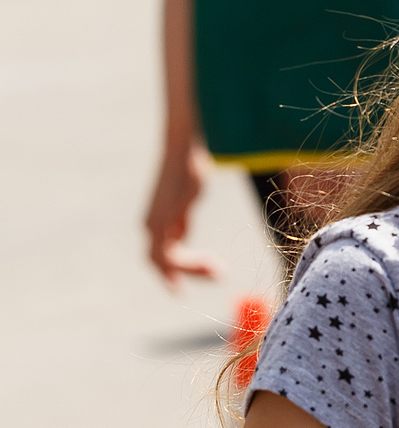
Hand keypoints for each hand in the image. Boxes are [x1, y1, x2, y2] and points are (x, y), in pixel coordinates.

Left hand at [145, 141, 220, 286]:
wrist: (182, 153)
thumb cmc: (189, 171)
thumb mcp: (185, 202)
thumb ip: (180, 220)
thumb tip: (180, 235)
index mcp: (156, 222)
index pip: (162, 255)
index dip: (182, 269)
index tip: (208, 272)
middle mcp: (149, 226)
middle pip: (160, 263)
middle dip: (188, 273)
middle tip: (220, 275)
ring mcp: (153, 225)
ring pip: (163, 262)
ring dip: (191, 271)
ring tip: (219, 270)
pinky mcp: (160, 223)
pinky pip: (166, 256)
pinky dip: (185, 266)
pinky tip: (210, 264)